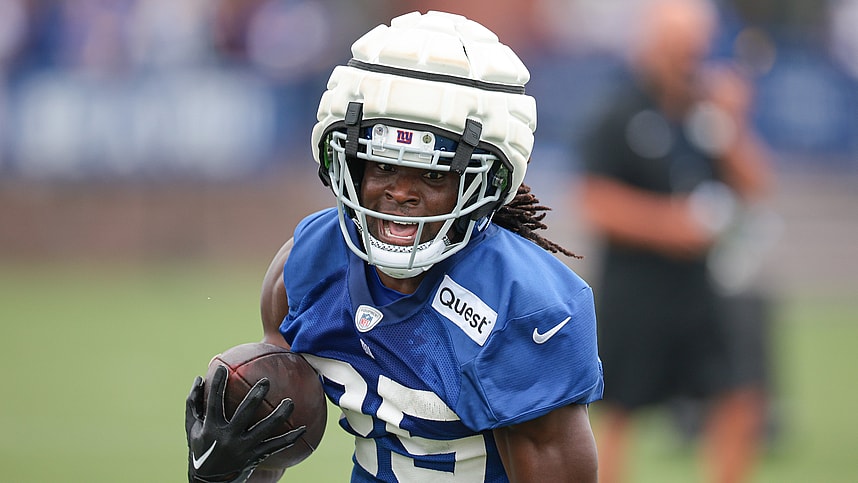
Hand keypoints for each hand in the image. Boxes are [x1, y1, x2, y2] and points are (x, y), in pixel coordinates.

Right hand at [185, 365, 305, 482]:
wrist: (209, 481)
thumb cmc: (201, 447)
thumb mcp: (192, 427)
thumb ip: (194, 402)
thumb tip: (199, 377)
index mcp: (211, 428)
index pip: (214, 402)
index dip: (217, 385)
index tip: (223, 368)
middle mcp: (227, 437)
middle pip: (244, 413)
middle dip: (255, 396)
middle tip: (266, 381)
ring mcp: (242, 448)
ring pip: (265, 430)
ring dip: (279, 415)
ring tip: (290, 402)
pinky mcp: (254, 457)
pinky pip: (275, 446)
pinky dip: (290, 438)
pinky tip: (303, 429)